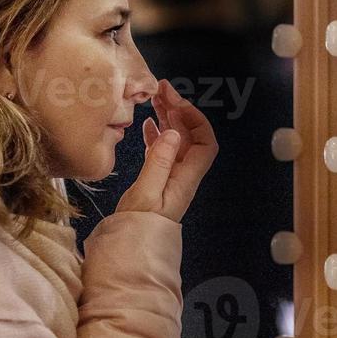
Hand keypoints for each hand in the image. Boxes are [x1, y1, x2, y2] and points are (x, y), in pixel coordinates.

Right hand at [115, 79, 218, 222]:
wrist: (131, 248)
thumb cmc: (140, 225)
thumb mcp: (147, 193)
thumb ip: (158, 162)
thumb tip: (173, 132)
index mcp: (186, 177)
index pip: (205, 141)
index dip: (196, 119)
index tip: (177, 102)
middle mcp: (182, 174)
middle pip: (189, 136)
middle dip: (179, 110)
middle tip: (162, 90)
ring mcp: (170, 177)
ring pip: (175, 140)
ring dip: (168, 118)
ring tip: (154, 98)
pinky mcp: (156, 180)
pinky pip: (161, 150)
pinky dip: (157, 133)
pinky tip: (148, 123)